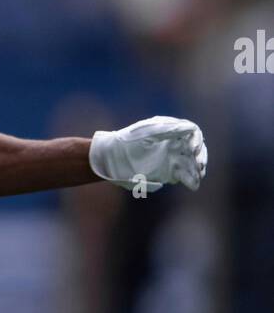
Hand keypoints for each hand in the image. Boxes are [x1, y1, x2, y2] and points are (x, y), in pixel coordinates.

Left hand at [89, 116, 206, 192]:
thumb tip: (190, 127)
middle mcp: (174, 143)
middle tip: (200, 165)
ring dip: (198, 169)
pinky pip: (184, 175)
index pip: (192, 132)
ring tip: (198, 176)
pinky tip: (193, 185)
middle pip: (196, 149)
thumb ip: (168, 130)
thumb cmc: (128, 141)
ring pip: (192, 163)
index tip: (193, 149)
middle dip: (201, 156)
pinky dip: (190, 180)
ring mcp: (172, 158)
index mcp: (171, 130)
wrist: (111, 159)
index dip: (197, 140)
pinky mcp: (168, 172)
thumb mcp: (148, 133)